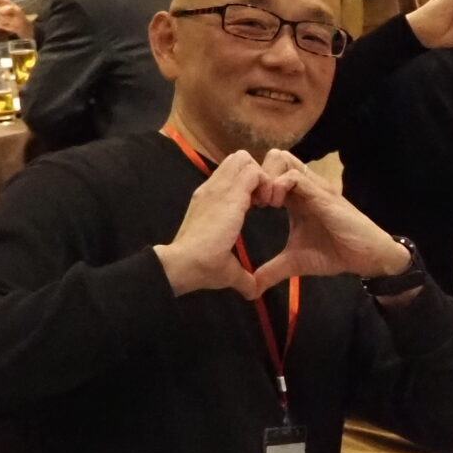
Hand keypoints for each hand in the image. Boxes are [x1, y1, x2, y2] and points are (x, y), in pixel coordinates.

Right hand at [0, 0, 31, 41]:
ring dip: (3, 21)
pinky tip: (5, 24)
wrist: (19, 25)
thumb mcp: (17, 11)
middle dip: (4, 16)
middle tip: (11, 18)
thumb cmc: (19, 16)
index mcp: (2, 2)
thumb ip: (8, 9)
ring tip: (9, 21)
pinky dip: (0, 25)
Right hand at [153, 151, 273, 297]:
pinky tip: (269, 205)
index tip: (259, 207)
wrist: (183, 265)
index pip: (232, 174)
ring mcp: (218, 188)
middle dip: (258, 174)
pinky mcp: (228, 193)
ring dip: (262, 176)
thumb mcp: (228, 270)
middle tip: (265, 200)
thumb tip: (253, 292)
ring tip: (266, 201)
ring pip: (245, 159)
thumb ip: (243, 277)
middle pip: (239, 159)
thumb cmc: (202, 267)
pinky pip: (254, 171)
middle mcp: (212, 189)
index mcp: (210, 201)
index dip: (250, 185)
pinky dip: (266, 183)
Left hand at [244, 149, 411, 289]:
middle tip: (255, 201)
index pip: (268, 174)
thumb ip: (272, 270)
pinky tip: (276, 206)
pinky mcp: (322, 194)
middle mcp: (303, 187)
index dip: (253, 186)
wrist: (367, 257)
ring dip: (267, 178)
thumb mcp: (295, 262)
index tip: (246, 208)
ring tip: (266, 203)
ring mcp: (313, 187)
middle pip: (273, 157)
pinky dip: (279, 186)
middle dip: (258, 176)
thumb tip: (251, 289)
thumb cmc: (335, 254)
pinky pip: (294, 175)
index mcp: (294, 198)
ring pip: (281, 158)